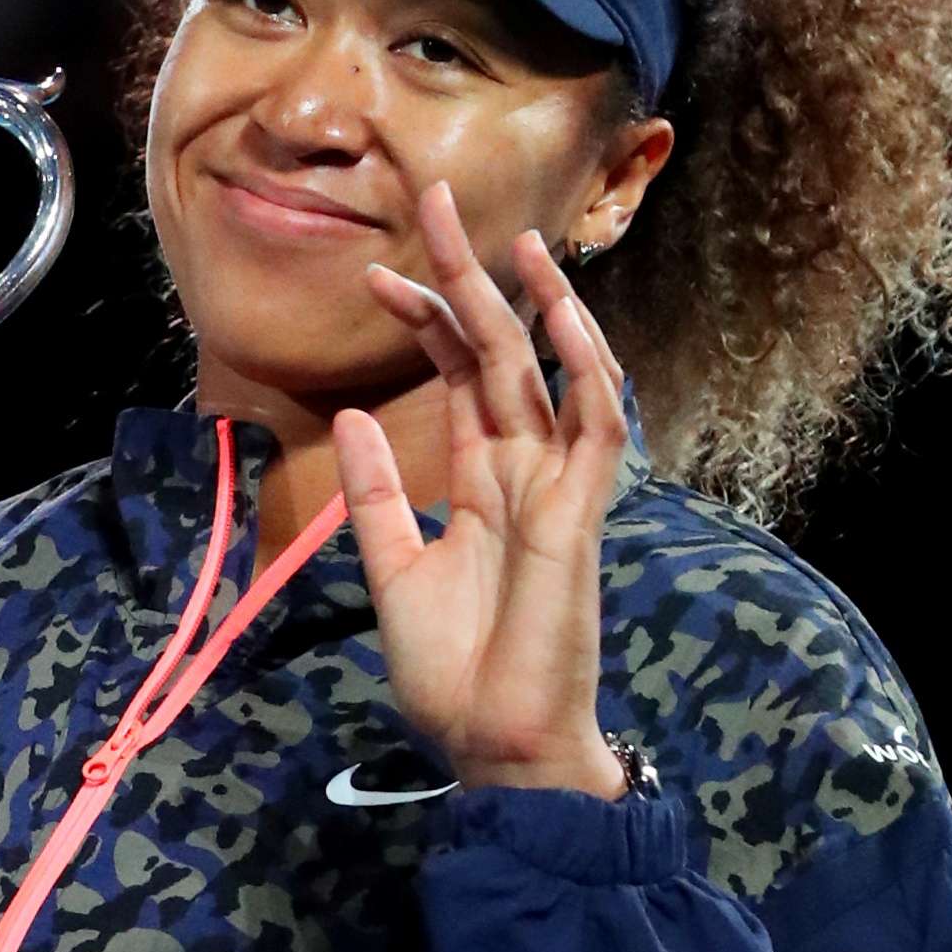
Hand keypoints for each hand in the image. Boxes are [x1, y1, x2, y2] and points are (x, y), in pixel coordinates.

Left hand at [334, 180, 629, 799]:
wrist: (492, 746)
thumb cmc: (452, 674)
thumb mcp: (393, 568)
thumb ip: (378, 494)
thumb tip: (355, 415)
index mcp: (480, 483)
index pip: (459, 378)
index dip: (427, 322)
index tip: (378, 277)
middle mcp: (523, 474)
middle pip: (500, 356)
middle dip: (471, 281)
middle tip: (437, 205)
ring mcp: (557, 491)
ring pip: (555, 376)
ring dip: (538, 308)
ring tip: (512, 241)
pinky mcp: (581, 517)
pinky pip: (597, 429)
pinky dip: (586, 372)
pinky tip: (564, 320)